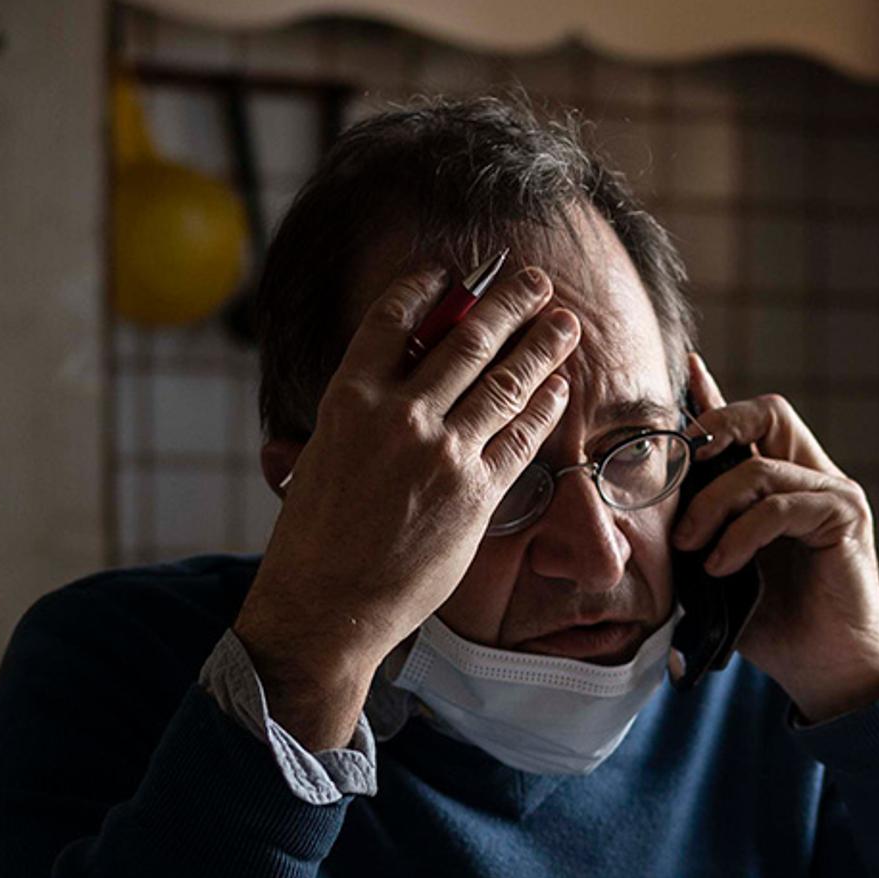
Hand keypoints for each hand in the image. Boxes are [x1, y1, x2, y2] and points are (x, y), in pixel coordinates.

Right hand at [235, 263, 581, 745]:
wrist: (327, 604)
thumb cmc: (314, 536)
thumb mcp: (319, 453)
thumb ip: (355, 412)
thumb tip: (382, 375)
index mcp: (350, 398)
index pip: (395, 318)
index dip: (429, 287)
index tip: (454, 273)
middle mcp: (398, 415)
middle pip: (467, 339)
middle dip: (509, 303)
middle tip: (536, 282)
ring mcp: (441, 453)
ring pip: (505, 381)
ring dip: (541, 346)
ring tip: (564, 324)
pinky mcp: (475, 493)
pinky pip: (520, 437)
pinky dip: (544, 406)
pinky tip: (559, 387)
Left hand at [676, 355, 878, 719]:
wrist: (823, 670)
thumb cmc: (772, 624)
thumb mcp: (716, 573)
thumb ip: (695, 534)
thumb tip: (642, 517)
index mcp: (782, 482)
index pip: (748, 422)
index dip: (714, 394)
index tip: (684, 368)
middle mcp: (812, 475)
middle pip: (767, 411)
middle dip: (716, 425)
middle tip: (680, 465)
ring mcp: (833, 492)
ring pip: (760, 466)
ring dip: (712, 505)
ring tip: (691, 549)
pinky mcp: (845, 516)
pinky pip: (780, 504)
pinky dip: (742, 534)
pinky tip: (722, 565)